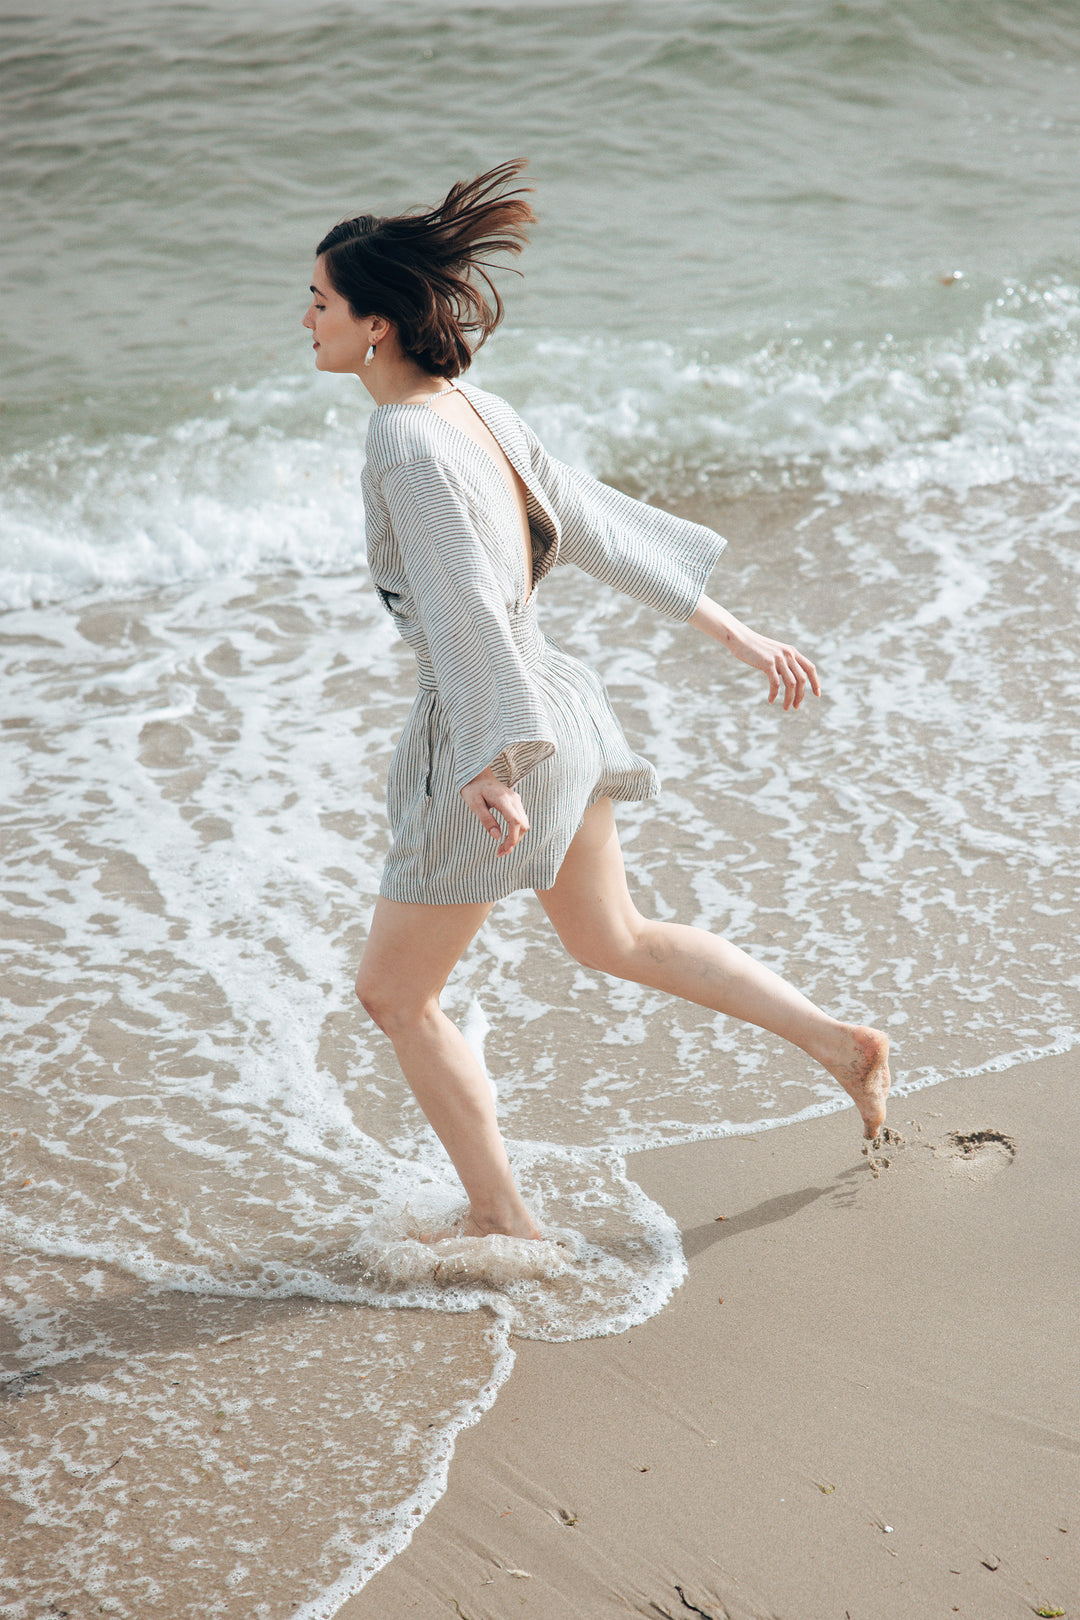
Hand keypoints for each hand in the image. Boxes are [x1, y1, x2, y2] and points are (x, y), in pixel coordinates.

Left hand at [460, 768, 529, 856]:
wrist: (478, 774)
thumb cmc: (473, 788)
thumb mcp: (474, 804)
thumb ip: (486, 820)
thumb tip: (497, 836)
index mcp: (503, 799)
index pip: (515, 822)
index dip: (512, 838)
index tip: (503, 850)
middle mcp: (514, 799)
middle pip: (522, 825)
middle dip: (514, 841)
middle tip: (500, 852)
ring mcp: (516, 800)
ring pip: (524, 823)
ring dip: (515, 837)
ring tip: (502, 848)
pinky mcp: (515, 802)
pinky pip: (520, 819)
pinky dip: (515, 831)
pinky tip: (505, 837)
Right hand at [689, 596, 820, 709]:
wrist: (740, 638)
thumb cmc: (756, 648)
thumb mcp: (774, 654)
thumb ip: (784, 663)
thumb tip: (790, 678)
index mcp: (792, 652)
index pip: (810, 668)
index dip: (816, 682)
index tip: (817, 695)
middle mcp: (788, 654)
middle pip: (802, 679)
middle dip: (801, 695)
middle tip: (796, 707)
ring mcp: (778, 658)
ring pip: (791, 683)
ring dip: (790, 698)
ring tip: (786, 708)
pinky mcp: (767, 663)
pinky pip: (775, 683)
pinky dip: (774, 694)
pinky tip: (771, 700)